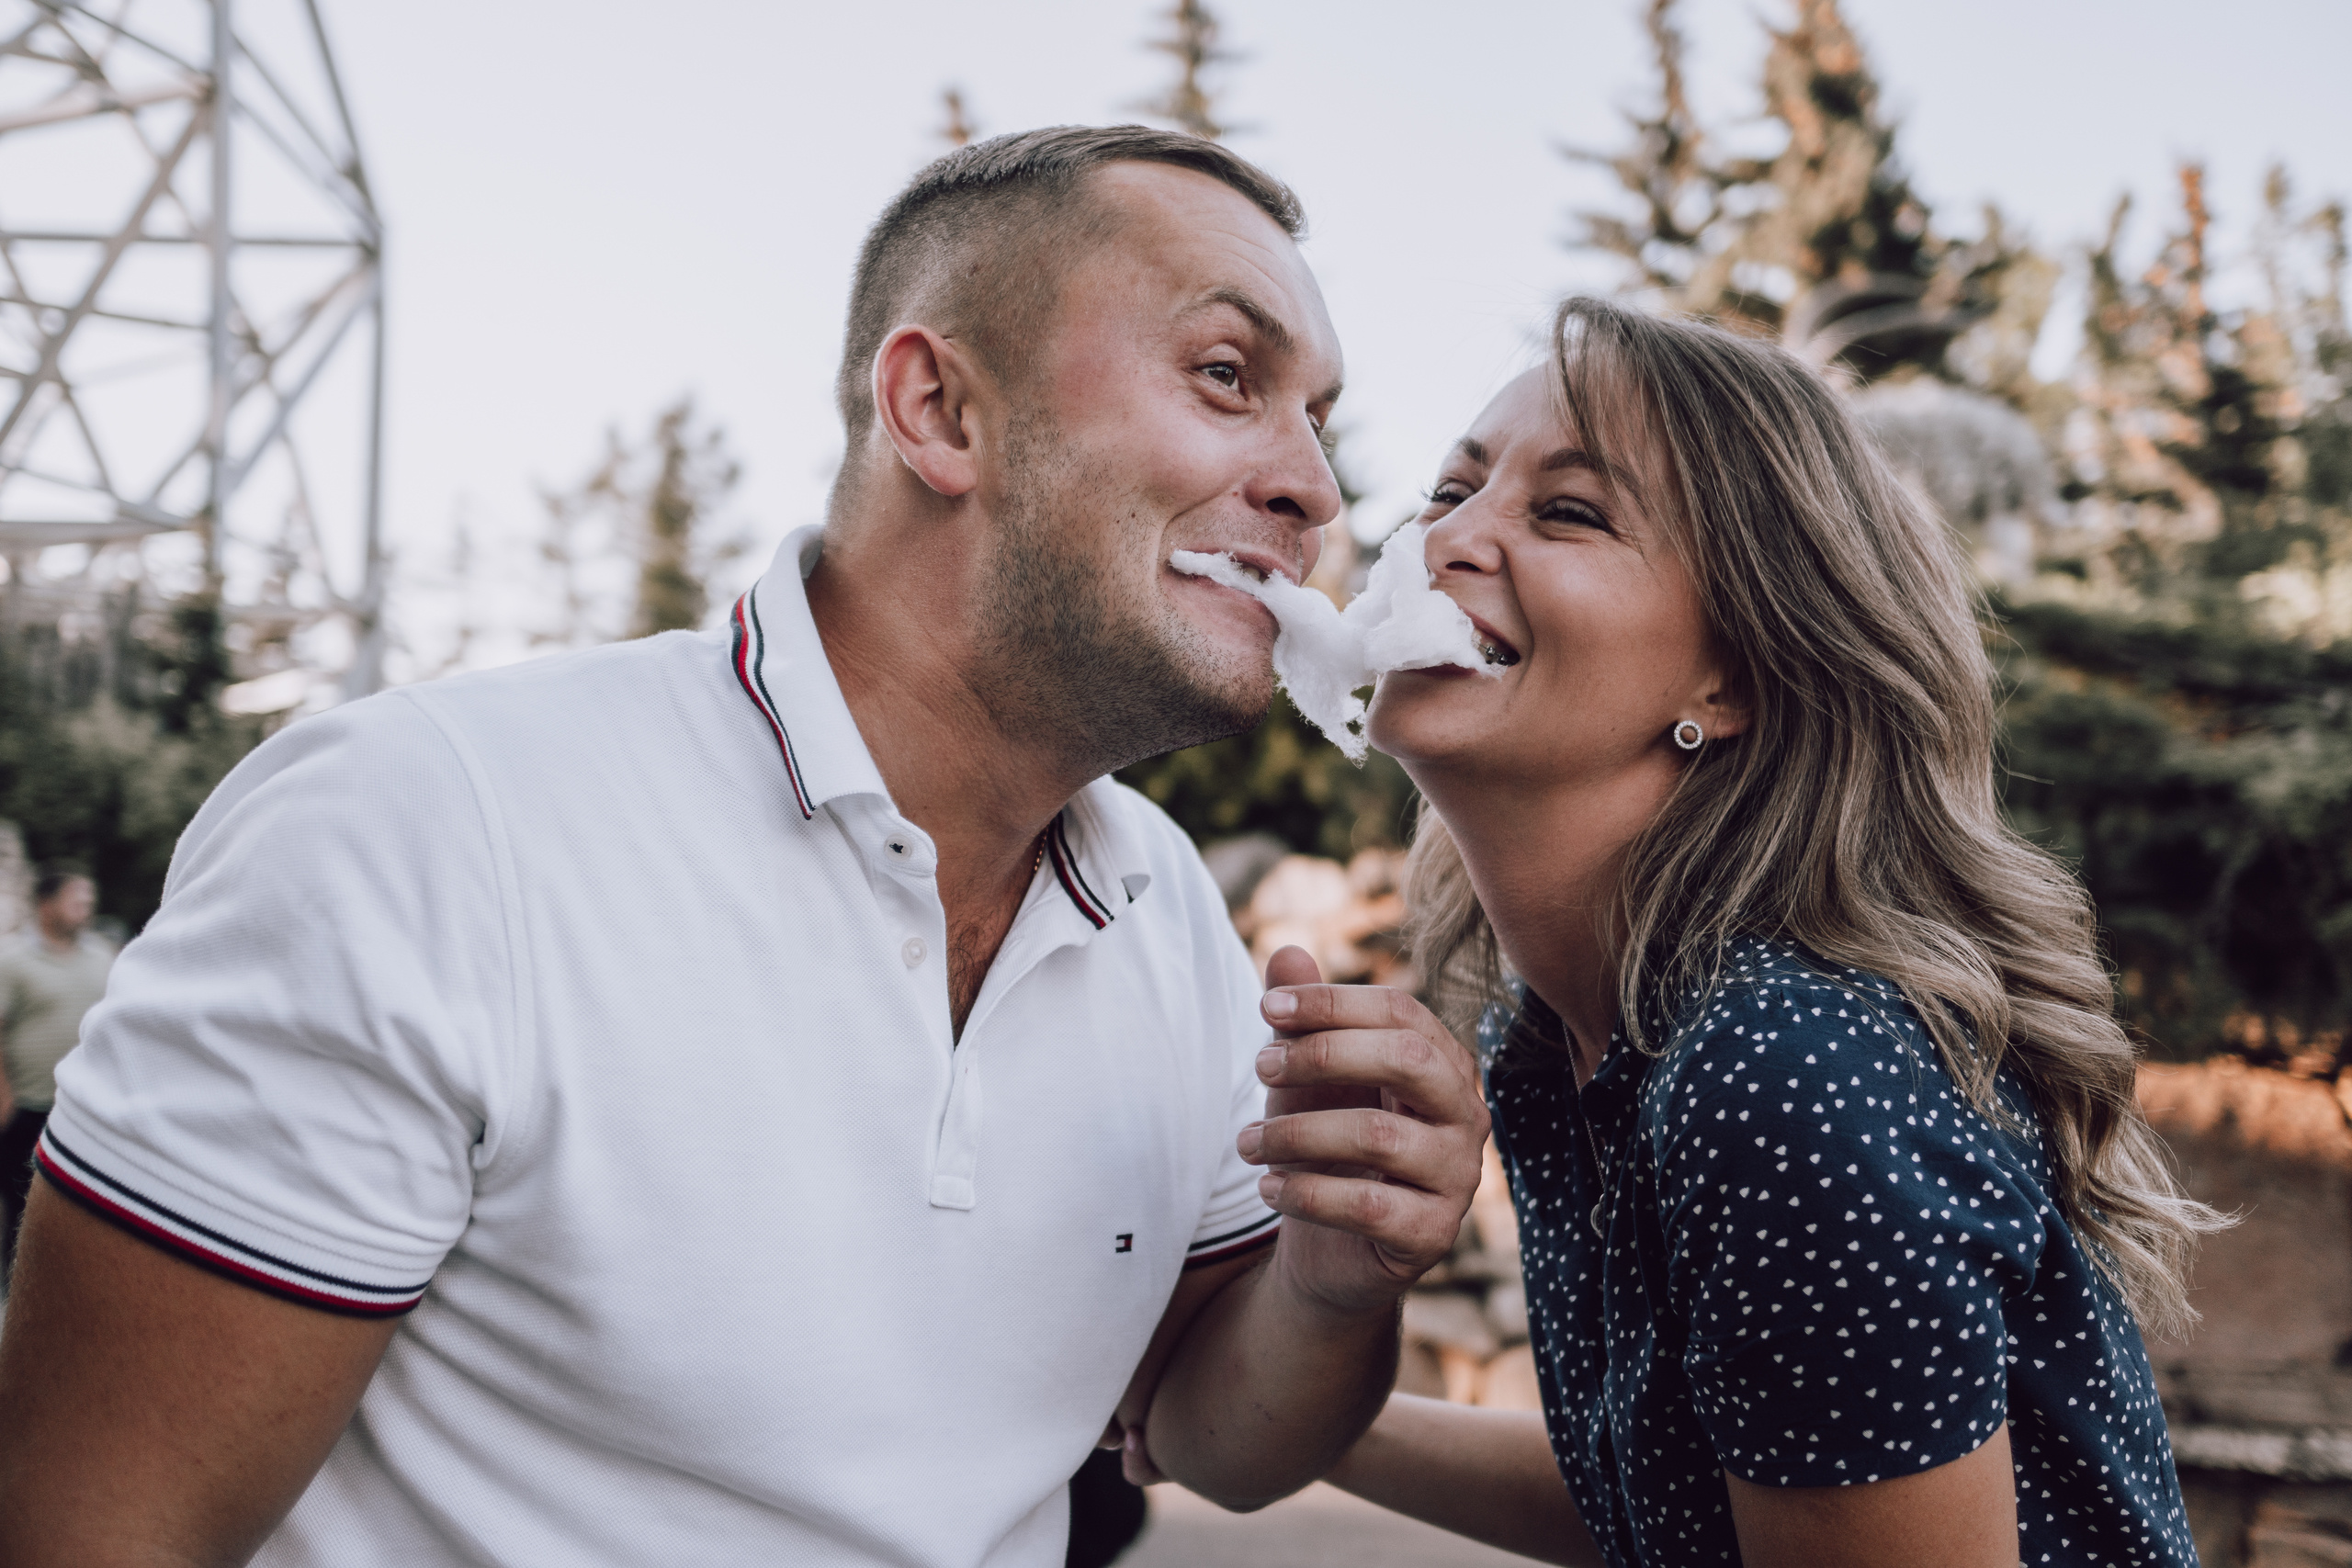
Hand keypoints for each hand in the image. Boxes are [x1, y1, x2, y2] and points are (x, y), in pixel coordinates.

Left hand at [1240, 946, 1488, 1316]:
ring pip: (1379, 1136)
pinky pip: (1368, 1206)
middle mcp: (1465, 1116)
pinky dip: (1306, 1193)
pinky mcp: (1432, 1236)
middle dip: (1324, 1054)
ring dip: (1296, 1133)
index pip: (1401, 1012)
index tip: (1267, 1009)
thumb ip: (1302, 1022)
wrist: (1329, 1249)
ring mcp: (1456, 1178)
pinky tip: (1268, 1188)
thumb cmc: (1324, 1147)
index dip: (1332, 1001)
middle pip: (1408, 1060)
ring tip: (1247, 1144)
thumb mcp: (1305, 1080)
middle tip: (1260, 1067)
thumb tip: (1285, 952)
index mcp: (1442, 1065)